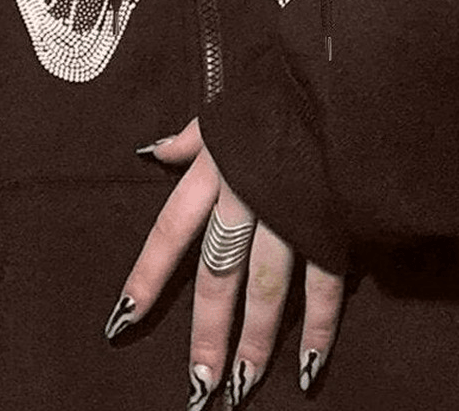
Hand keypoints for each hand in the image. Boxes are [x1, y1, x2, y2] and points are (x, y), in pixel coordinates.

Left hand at [104, 116, 344, 408]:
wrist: (336, 78)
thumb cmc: (276, 95)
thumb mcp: (225, 109)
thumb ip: (190, 138)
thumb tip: (154, 151)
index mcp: (215, 170)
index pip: (170, 232)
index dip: (147, 277)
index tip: (122, 321)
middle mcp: (246, 198)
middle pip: (219, 274)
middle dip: (208, 332)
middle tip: (199, 385)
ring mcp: (290, 213)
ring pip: (267, 287)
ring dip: (256, 340)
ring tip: (243, 386)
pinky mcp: (332, 221)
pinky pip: (324, 281)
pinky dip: (319, 324)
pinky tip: (309, 363)